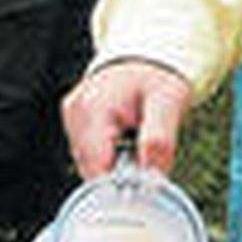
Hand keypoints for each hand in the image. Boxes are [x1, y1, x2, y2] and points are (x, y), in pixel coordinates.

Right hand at [61, 59, 192, 177]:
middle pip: (91, 170)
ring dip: (114, 166)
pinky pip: (88, 154)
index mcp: (95, 108)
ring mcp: (71, 117)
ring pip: (89, 165)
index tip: (145, 186)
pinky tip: (123, 140)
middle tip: (146, 159)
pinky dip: (108, 156)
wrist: (144, 55)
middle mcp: (76, 113)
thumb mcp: (169, 101)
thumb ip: (160, 139)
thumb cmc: (158, 76)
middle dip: (121, 175)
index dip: (121, 186)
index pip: (97, 169)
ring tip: (135, 143)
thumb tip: (151, 178)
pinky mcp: (72, 122)